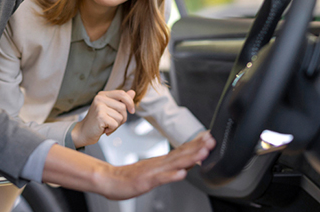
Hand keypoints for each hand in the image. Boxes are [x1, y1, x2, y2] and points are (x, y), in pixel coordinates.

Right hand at [72, 90, 135, 147]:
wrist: (84, 132)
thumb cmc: (98, 121)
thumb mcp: (111, 109)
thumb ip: (121, 101)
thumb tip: (133, 92)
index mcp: (103, 95)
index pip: (122, 94)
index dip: (130, 102)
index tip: (132, 111)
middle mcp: (100, 98)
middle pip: (123, 107)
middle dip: (122, 118)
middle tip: (112, 122)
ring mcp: (99, 107)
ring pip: (120, 117)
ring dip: (116, 125)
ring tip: (107, 125)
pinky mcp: (100, 116)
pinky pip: (115, 124)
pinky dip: (112, 129)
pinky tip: (104, 129)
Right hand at [99, 131, 215, 199]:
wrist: (108, 179)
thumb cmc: (129, 176)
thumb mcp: (153, 171)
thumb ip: (168, 167)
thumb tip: (186, 164)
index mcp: (161, 161)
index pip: (181, 150)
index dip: (196, 144)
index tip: (209, 137)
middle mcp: (158, 163)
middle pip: (181, 154)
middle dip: (197, 147)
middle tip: (211, 141)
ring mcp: (152, 171)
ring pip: (173, 163)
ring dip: (189, 158)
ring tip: (203, 153)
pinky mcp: (145, 181)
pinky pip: (160, 178)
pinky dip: (171, 175)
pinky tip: (182, 174)